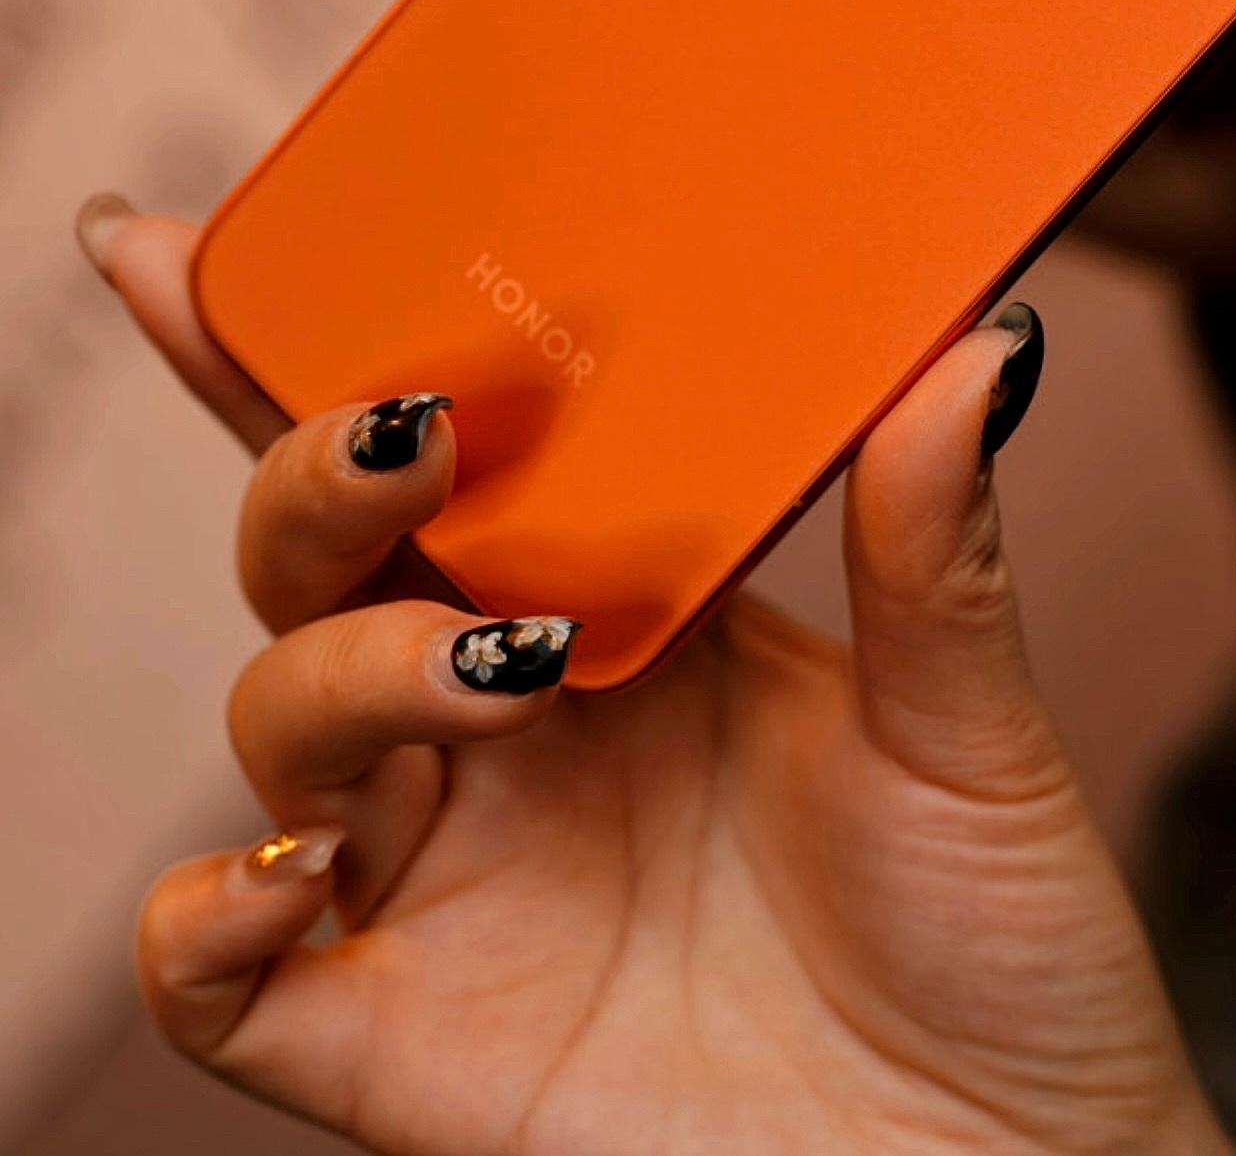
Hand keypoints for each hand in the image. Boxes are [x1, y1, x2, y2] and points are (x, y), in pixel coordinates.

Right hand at [91, 205, 1228, 1155]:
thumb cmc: (997, 944)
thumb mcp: (967, 726)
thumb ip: (938, 545)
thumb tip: (986, 343)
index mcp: (621, 606)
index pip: (442, 455)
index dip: (305, 350)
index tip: (199, 240)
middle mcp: (509, 717)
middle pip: (322, 552)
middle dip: (318, 470)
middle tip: (412, 433)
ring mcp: (449, 871)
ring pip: (278, 718)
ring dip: (345, 665)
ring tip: (502, 669)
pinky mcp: (404, 1034)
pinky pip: (225, 976)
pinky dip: (206, 920)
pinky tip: (285, 884)